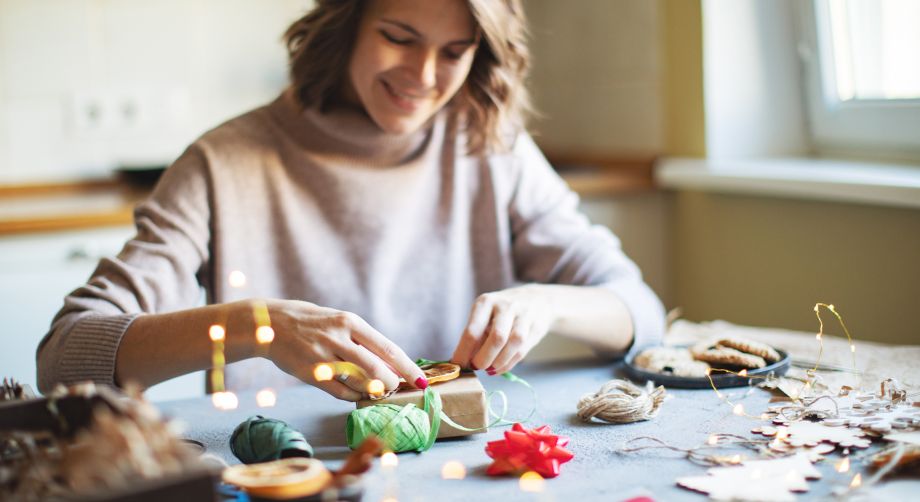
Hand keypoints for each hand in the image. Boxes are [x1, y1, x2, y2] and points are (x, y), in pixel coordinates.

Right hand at [263, 300, 427, 400]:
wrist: (269, 324)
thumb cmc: (310, 322)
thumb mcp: (338, 321)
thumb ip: (361, 340)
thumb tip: (390, 363)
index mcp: (350, 322)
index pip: (388, 349)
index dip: (408, 368)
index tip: (422, 381)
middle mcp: (339, 338)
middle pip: (377, 369)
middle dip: (393, 383)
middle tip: (398, 389)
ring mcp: (324, 357)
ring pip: (360, 382)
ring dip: (374, 391)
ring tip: (379, 391)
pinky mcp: (311, 373)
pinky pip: (340, 392)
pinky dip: (354, 396)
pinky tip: (358, 394)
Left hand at [450, 285, 556, 375]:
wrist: (536, 299)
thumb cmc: (502, 312)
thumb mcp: (485, 315)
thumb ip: (475, 337)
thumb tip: (461, 362)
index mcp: (486, 302)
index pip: (472, 331)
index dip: (464, 352)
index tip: (458, 365)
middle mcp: (505, 306)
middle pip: (497, 337)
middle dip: (484, 358)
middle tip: (476, 367)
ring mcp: (524, 315)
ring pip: (513, 343)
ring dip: (499, 362)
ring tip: (489, 369)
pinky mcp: (536, 326)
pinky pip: (522, 350)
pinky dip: (509, 363)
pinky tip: (500, 367)